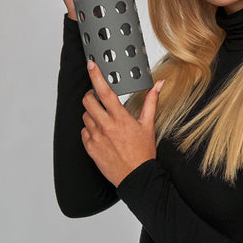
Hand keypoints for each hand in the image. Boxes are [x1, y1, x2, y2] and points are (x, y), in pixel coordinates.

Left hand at [81, 60, 163, 186]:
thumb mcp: (148, 125)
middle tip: (97, 97)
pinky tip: (101, 133)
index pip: (104, 91)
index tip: (91, 65)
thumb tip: (158, 85)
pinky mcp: (90, 148)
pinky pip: (84, 132)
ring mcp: (96, 137)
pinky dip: (90, 129)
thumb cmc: (142, 153)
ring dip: (91, 114)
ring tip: (103, 119)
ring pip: (85, 116)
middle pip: (87, 101)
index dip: (96, 76)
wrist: (136, 177)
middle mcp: (105, 126)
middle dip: (90, 95)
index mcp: (120, 118)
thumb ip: (151, 102)